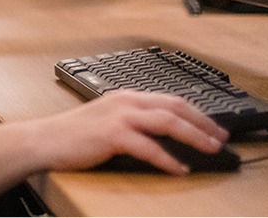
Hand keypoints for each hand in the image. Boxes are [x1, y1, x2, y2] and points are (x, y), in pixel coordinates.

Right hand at [37, 90, 228, 174]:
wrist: (45, 139)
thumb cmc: (74, 135)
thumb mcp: (108, 121)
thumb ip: (134, 123)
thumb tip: (165, 137)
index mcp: (125, 97)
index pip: (169, 99)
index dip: (197, 113)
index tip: (214, 127)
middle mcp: (125, 101)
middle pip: (174, 106)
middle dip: (202, 122)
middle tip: (222, 137)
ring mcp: (118, 116)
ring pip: (167, 122)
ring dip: (194, 136)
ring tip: (210, 149)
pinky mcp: (111, 134)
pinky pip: (148, 147)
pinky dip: (168, 159)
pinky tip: (179, 169)